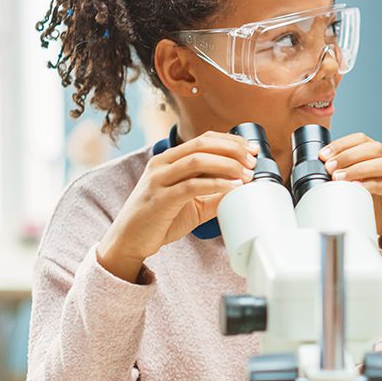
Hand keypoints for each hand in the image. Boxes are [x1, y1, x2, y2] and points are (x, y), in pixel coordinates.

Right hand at [97, 131, 257, 280]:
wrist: (128, 241)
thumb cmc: (158, 219)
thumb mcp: (191, 203)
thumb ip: (213, 194)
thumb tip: (242, 189)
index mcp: (169, 159)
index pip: (204, 139)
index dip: (230, 141)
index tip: (252, 149)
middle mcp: (162, 163)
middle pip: (202, 144)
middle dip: (233, 150)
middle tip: (253, 161)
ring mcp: (159, 179)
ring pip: (197, 160)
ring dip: (228, 165)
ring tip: (247, 175)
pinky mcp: (160, 199)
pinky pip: (192, 185)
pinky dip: (216, 184)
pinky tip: (233, 188)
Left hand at [319, 133, 381, 247]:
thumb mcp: (361, 188)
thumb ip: (346, 178)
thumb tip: (318, 174)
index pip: (362, 140)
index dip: (342, 144)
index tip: (323, 154)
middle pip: (373, 148)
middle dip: (347, 155)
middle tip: (329, 166)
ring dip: (359, 168)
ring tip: (339, 177)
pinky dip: (373, 185)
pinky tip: (359, 188)